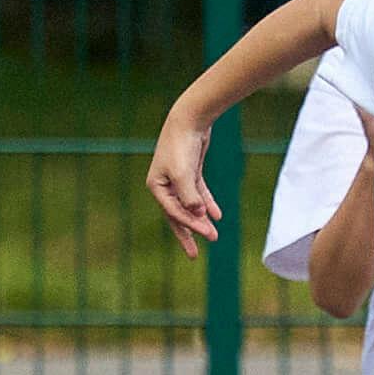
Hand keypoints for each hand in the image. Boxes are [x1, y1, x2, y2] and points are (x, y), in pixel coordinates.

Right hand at [143, 112, 223, 249]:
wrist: (190, 119)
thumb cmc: (181, 146)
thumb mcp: (184, 174)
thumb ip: (190, 196)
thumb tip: (199, 214)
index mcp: (156, 186)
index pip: (173, 212)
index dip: (191, 225)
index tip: (208, 235)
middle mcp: (164, 184)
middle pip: (176, 215)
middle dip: (188, 234)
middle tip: (193, 255)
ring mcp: (177, 179)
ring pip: (189, 206)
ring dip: (201, 220)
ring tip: (212, 236)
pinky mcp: (190, 172)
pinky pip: (199, 193)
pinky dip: (208, 203)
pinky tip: (217, 215)